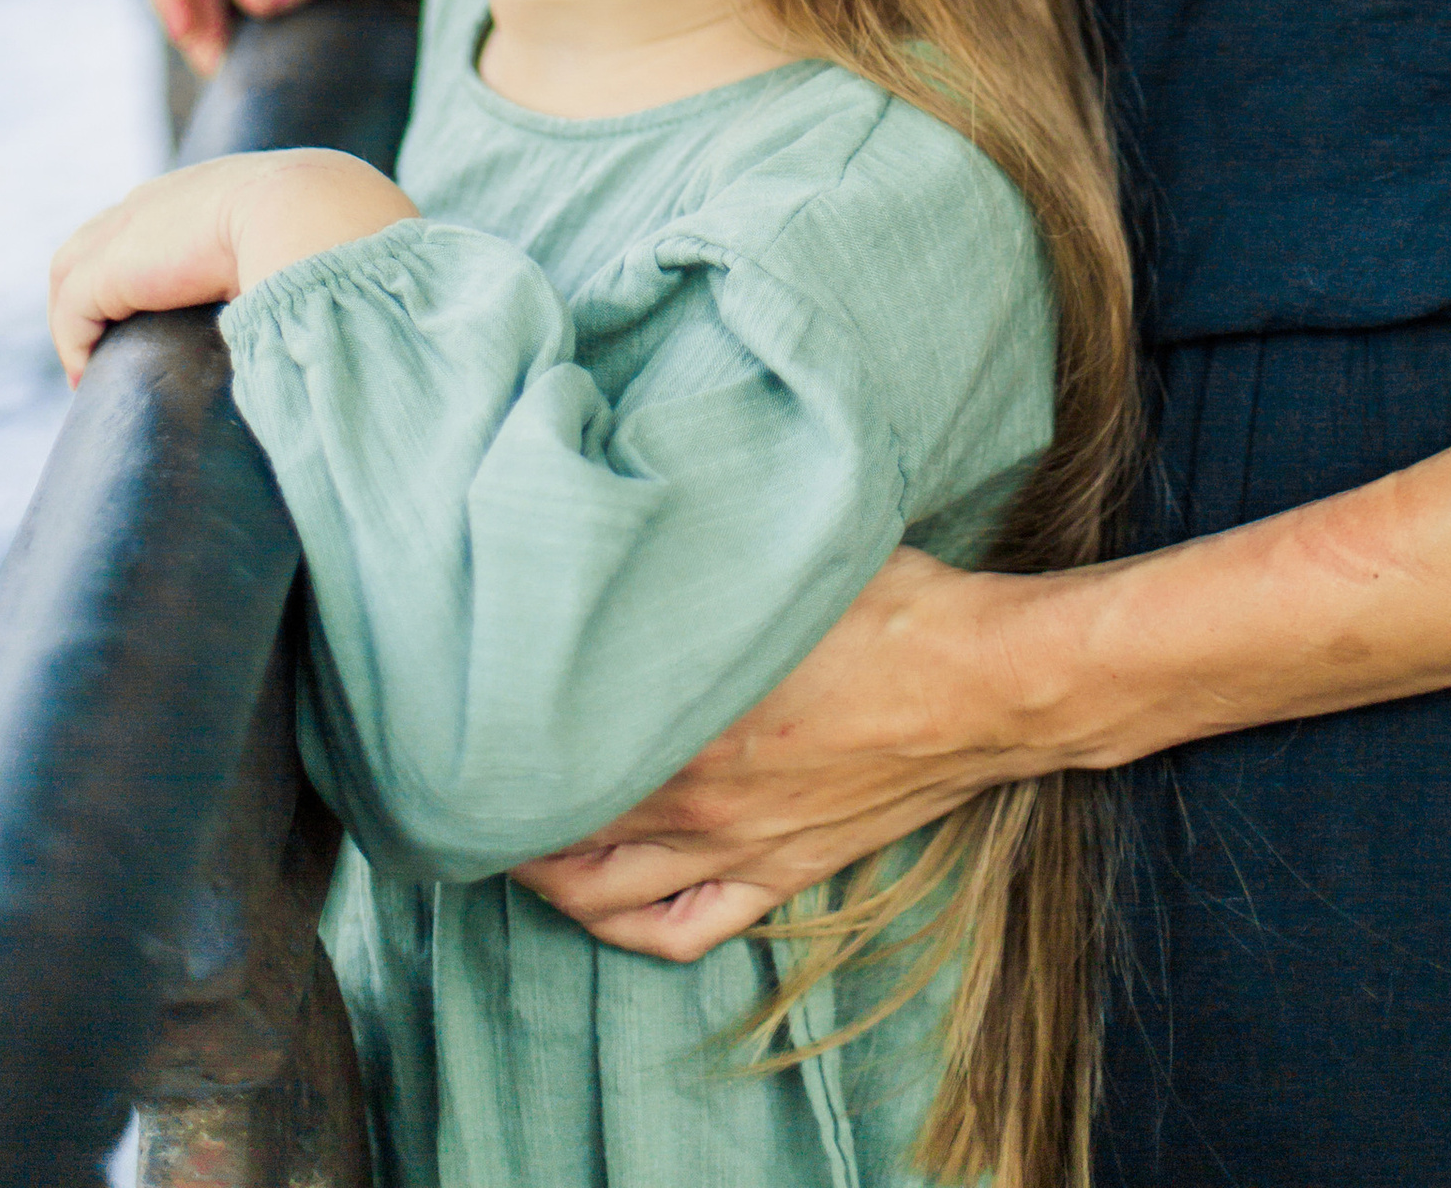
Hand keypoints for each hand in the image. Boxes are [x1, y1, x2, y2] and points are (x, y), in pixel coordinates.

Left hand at [49, 148, 414, 379]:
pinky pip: (75, 305)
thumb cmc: (355, 246)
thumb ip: (334, 265)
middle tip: (112, 349)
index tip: (171, 315)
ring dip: (82, 320)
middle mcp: (181, 191)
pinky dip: (77, 341)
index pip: (177, 213)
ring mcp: (142, 221)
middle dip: (104, 288)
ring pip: (78, 265)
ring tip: (96, 373)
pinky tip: (93, 377)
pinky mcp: (117, 263)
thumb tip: (370, 325)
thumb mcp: (343, 245)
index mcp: (239, 184)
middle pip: (113, 232)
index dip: (161, 264)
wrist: (324, 224)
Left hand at [509, 548, 1053, 960]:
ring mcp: (739, 847)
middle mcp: (698, 797)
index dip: (501, 745)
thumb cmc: (896, 606)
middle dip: (506, 816)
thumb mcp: (786, 557)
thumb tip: (643, 521)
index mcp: (688, 716)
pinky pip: (686, 928)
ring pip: (609, 894)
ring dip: (552, 881)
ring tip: (513, 850)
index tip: (465, 718)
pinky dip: (631, 928)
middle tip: (467, 788)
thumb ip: (704, 555)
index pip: (558, 751)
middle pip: (565, 829)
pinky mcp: (782, 872)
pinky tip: (607, 908)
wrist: (986, 683)